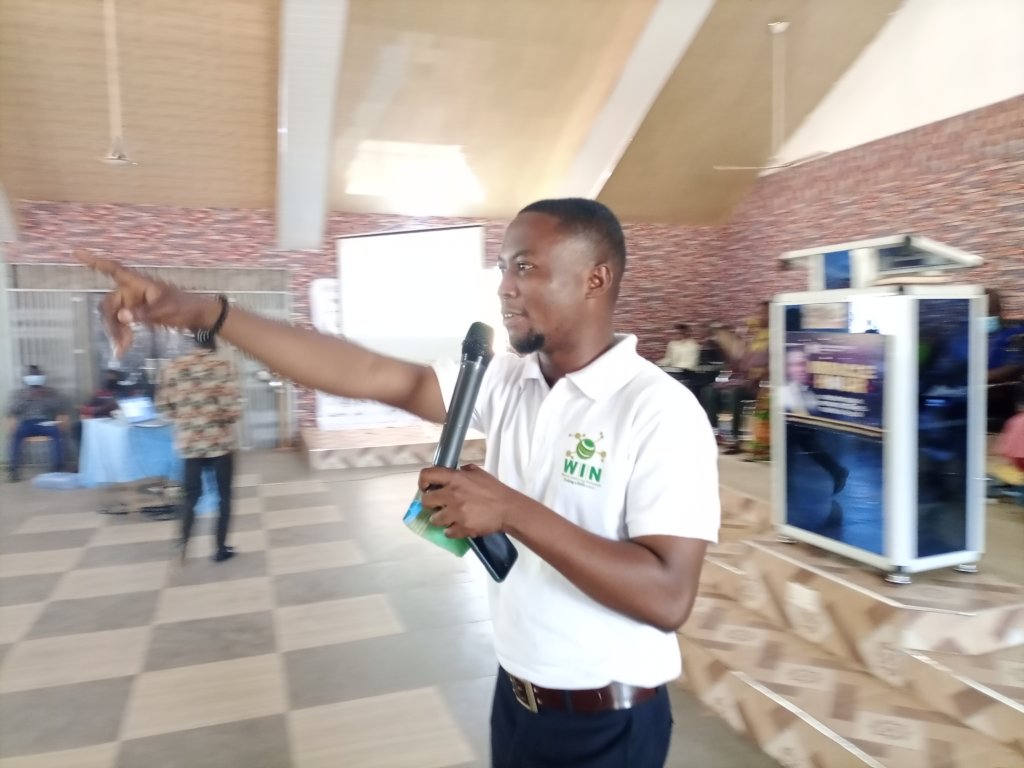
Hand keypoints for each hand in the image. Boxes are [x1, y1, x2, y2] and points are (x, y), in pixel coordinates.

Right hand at [76, 251, 217, 356]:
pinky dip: (122, 335)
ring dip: (116, 332)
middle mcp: (131, 291)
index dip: (95, 261)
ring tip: (122, 349)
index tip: (77, 252)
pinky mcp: (135, 314)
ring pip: (113, 317)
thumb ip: (144, 313)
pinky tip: (123, 348)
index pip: (113, 269)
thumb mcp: (166, 309)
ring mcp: (132, 303)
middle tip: (118, 342)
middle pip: (109, 304)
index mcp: (138, 283)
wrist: (196, 317)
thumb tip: (122, 316)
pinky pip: (121, 324)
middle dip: (111, 323)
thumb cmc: (183, 307)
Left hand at [419, 464, 522, 538]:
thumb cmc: (495, 489)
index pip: (427, 475)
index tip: (425, 488)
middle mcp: (451, 495)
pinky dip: (451, 531)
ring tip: (449, 518)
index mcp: (455, 479)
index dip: (422, 482)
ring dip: (440, 519)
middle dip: (430, 504)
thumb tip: (455, 472)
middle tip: (438, 505)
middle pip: (426, 501)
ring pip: (434, 519)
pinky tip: (458, 527)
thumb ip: (464, 471)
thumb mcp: (479, 473)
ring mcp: (455, 513)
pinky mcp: (461, 528)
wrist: (508, 509)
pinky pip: (447, 532)